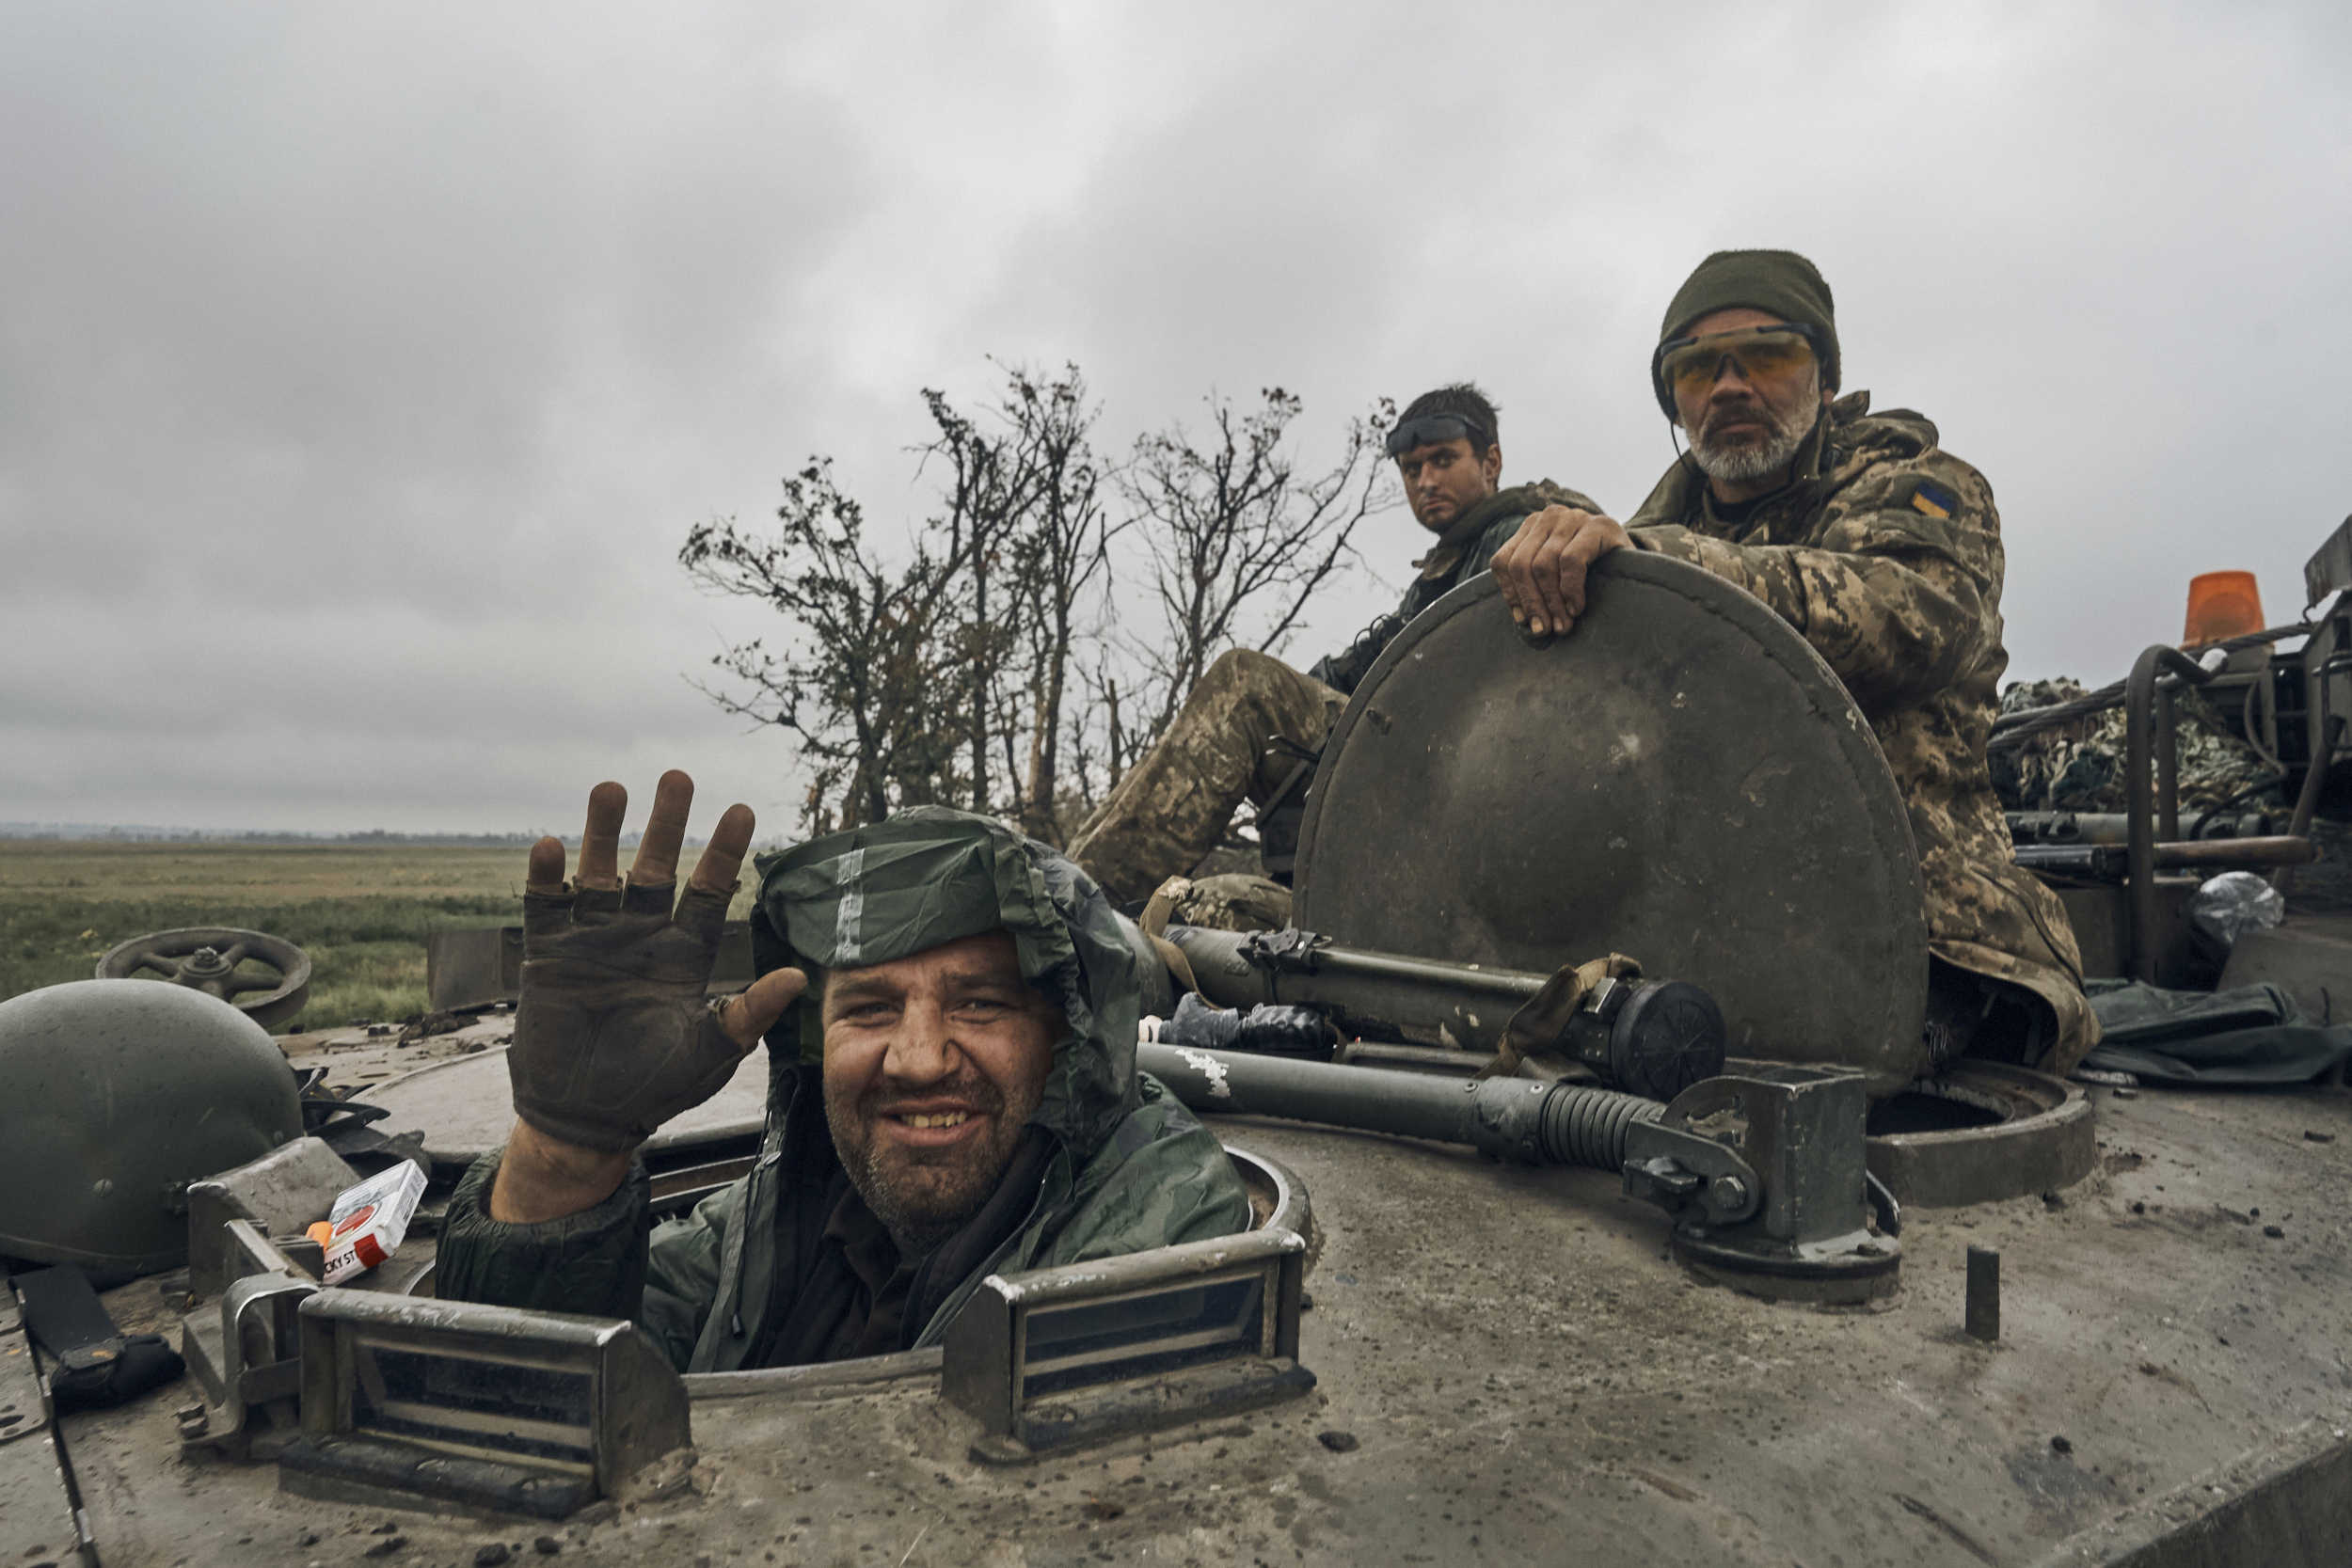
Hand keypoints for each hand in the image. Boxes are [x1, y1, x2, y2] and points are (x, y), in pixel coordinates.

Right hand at [489, 770, 806, 1222]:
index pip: (710, 889)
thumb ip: (748, 1014)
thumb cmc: (655, 1087)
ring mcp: (594, 940)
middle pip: (657, 866)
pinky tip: (551, 845)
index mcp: (684, 952)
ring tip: (611, 789)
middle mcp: (641, 935)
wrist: (587, 1118)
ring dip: (602, 832)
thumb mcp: (709, 1052)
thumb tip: (797, 976)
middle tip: (679, 777)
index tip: (742, 809)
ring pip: (600, 873)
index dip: (725, 851)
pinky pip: (547, 907)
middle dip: (668, 822)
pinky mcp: (549, 956)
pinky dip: (548, 878)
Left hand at [1489, 506, 1631, 637]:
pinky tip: (1577, 607)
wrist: (1638, 563)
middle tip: (1545, 629)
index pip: (1503, 561)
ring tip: (1563, 624)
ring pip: (1543, 564)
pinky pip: (1571, 561)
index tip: (1525, 621)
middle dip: (1532, 602)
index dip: (1511, 594)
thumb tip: (1523, 619)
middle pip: (1520, 564)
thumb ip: (1534, 588)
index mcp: (1531, 527)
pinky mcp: (1600, 525)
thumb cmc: (1593, 575)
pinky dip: (1571, 590)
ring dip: (1552, 602)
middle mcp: (1549, 516)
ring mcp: (1574, 517)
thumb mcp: (1556, 578)